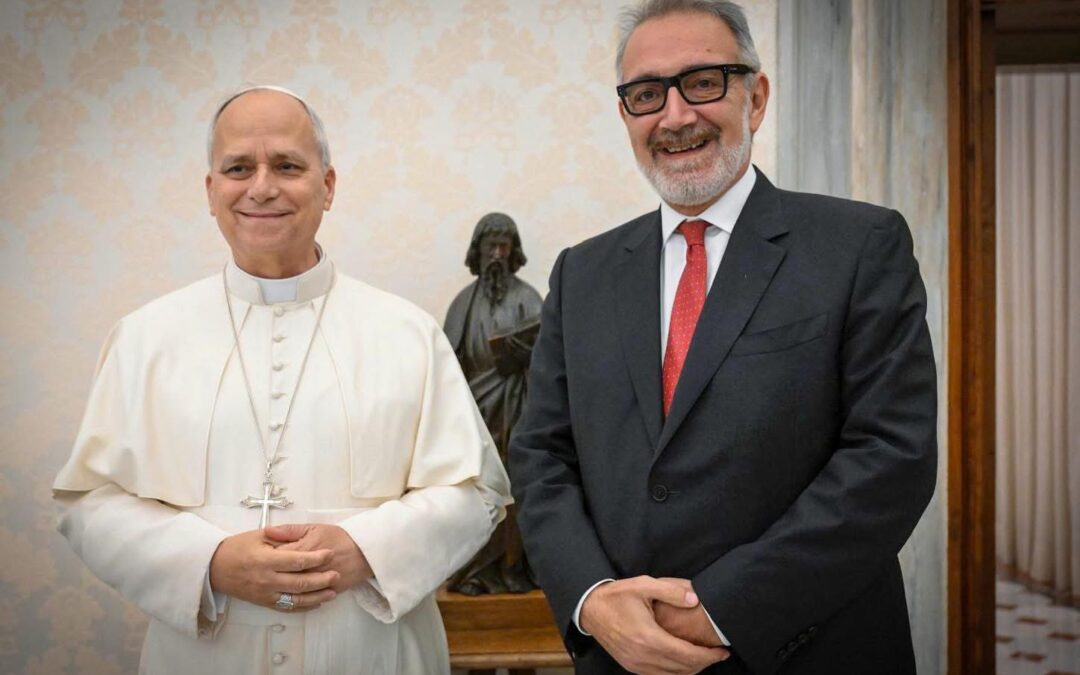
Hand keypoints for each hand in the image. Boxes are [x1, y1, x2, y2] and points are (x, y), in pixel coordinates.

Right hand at [209, 529, 337, 611]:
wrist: (215, 568)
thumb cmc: (236, 548)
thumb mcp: (257, 536)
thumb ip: (281, 536)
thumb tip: (302, 536)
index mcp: (266, 560)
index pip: (297, 561)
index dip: (316, 558)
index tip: (330, 554)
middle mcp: (267, 579)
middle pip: (300, 582)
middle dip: (321, 580)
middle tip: (336, 574)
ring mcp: (265, 594)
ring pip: (296, 599)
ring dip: (316, 597)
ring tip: (332, 592)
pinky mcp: (264, 603)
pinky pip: (286, 608)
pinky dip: (303, 606)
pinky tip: (316, 603)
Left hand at [264, 523, 372, 591]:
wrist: (365, 551)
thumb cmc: (339, 537)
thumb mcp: (314, 528)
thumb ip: (290, 531)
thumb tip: (268, 531)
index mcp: (303, 550)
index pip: (277, 557)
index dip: (266, 558)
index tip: (259, 557)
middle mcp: (309, 570)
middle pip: (282, 576)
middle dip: (270, 576)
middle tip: (263, 573)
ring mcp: (317, 583)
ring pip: (293, 592)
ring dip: (281, 590)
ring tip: (273, 586)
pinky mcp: (325, 593)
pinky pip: (306, 601)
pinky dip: (295, 601)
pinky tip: (287, 598)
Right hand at [580, 576, 728, 673]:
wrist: (590, 609)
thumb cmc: (617, 596)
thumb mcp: (643, 585)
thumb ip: (671, 591)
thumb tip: (695, 599)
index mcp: (648, 637)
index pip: (687, 655)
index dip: (708, 656)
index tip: (722, 651)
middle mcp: (642, 656)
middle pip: (683, 669)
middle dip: (704, 663)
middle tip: (717, 653)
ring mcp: (636, 664)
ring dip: (691, 669)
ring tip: (704, 657)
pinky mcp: (632, 666)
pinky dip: (676, 672)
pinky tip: (683, 661)